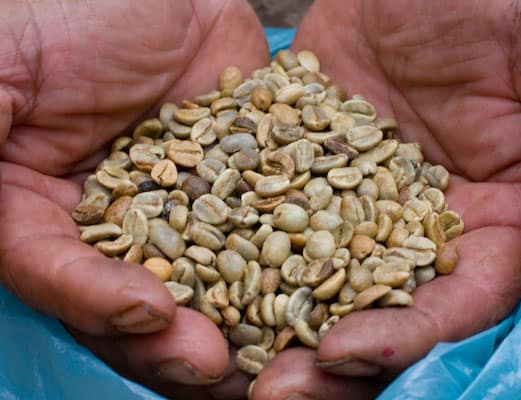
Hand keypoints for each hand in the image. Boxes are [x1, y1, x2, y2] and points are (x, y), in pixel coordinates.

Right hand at [0, 1, 268, 397]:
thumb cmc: (60, 13)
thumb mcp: (1, 71)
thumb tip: (7, 239)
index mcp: (50, 212)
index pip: (60, 277)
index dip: (97, 303)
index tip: (149, 311)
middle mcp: (124, 225)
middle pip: (142, 303)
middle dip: (177, 341)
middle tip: (221, 368)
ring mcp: (192, 208)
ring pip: (213, 283)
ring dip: (241, 323)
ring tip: (279, 352)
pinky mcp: (248, 182)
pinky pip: (273, 227)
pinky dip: (295, 259)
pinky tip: (322, 284)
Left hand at [252, 0, 520, 397]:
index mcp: (495, 218)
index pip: (456, 302)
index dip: (405, 335)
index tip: (344, 353)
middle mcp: (421, 223)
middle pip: (378, 310)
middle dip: (326, 355)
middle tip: (268, 389)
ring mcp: (357, 197)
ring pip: (316, 275)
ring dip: (273, 318)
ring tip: (222, 353)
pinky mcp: (307, 163)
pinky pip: (270, 212)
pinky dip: (237, 244)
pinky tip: (197, 272)